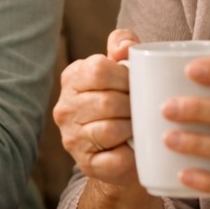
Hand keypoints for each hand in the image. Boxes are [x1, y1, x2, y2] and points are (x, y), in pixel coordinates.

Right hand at [53, 29, 139, 188]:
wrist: (127, 146)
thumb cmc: (126, 99)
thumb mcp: (125, 66)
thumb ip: (124, 44)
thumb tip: (125, 48)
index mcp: (72, 78)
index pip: (99, 69)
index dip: (125, 77)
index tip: (137, 85)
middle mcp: (65, 108)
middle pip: (107, 101)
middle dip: (133, 105)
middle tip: (145, 108)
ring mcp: (71, 138)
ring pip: (111, 129)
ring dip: (133, 128)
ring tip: (141, 126)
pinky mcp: (85, 164)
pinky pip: (115, 159)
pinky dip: (131, 155)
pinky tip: (135, 149)